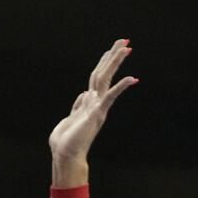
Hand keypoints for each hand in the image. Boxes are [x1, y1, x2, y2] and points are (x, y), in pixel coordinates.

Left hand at [49, 39, 137, 165]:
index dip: (104, 63)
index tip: (112, 49)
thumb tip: (83, 95)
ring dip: (115, 62)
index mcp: (89, 102)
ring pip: (106, 79)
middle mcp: (96, 103)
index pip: (98, 77)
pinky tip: (132, 78)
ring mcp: (97, 107)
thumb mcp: (69, 119)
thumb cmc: (65, 142)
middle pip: (104, 73)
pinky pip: (110, 97)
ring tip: (126, 47)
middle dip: (113, 56)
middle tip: (125, 40)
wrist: (65, 156)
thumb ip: (77, 107)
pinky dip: (120, 87)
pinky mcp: (96, 114)